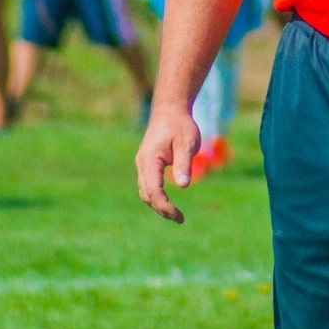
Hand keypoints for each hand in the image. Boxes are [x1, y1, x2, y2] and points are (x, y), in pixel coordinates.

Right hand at [135, 104, 200, 222]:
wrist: (170, 110)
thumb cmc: (180, 125)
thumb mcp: (186, 143)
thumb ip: (184, 163)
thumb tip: (183, 185)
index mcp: (149, 160)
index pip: (153, 190)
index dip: (164, 206)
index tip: (178, 216)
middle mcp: (142, 164)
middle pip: (147, 195)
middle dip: (161, 209)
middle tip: (180, 219)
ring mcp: (143, 165)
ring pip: (145, 192)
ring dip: (158, 205)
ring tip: (176, 215)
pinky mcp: (147, 165)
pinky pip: (148, 186)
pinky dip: (157, 197)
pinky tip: (169, 203)